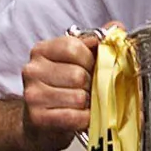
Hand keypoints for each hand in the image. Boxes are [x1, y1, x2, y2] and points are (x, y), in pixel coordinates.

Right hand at [20, 24, 116, 150]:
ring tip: (81, 103)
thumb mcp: (77, 61)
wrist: (41, 123)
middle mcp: (32, 70)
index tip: (90, 67)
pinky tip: (79, 116)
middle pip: (78, 74)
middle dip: (90, 84)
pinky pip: (75, 116)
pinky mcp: (37, 117)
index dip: (90, 59)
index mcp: (42, 50)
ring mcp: (32, 94)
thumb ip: (96, 42)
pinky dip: (84, 118)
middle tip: (86, 89)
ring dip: (88, 103)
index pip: (74, 47)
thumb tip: (117, 27)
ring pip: (79, 97)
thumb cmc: (63, 88)